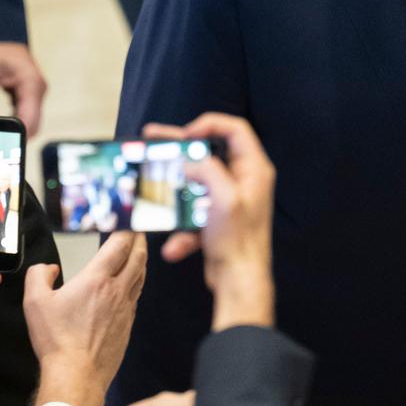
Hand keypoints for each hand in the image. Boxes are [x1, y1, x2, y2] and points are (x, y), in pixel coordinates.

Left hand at [0, 42, 46, 135]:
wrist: (0, 37)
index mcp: (31, 83)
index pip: (30, 115)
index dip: (21, 131)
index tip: (8, 142)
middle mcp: (38, 89)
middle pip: (35, 122)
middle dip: (21, 134)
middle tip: (3, 145)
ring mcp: (36, 93)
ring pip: (33, 120)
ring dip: (20, 129)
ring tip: (2, 137)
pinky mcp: (30, 95)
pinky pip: (27, 113)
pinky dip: (18, 121)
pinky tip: (4, 126)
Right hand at [24, 231, 146, 405]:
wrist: (77, 374)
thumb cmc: (56, 340)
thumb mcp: (34, 302)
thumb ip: (38, 276)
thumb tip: (48, 268)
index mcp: (96, 280)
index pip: (119, 245)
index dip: (127, 229)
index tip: (128, 220)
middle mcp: (116, 291)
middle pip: (137, 258)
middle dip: (140, 240)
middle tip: (140, 230)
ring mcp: (126, 309)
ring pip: (140, 277)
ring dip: (141, 260)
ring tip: (139, 252)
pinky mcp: (128, 325)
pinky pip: (135, 297)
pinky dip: (136, 283)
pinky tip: (130, 285)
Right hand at [142, 114, 274, 330]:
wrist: (239, 281)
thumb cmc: (239, 242)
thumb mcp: (223, 198)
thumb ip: (207, 170)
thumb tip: (190, 161)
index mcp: (254, 170)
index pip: (235, 129)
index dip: (210, 124)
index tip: (186, 134)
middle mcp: (244, 180)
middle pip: (211, 152)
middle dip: (181, 147)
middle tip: (155, 137)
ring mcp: (230, 199)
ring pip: (197, 182)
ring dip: (176, 188)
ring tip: (152, 179)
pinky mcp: (217, 218)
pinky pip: (194, 212)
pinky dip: (183, 226)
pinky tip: (175, 246)